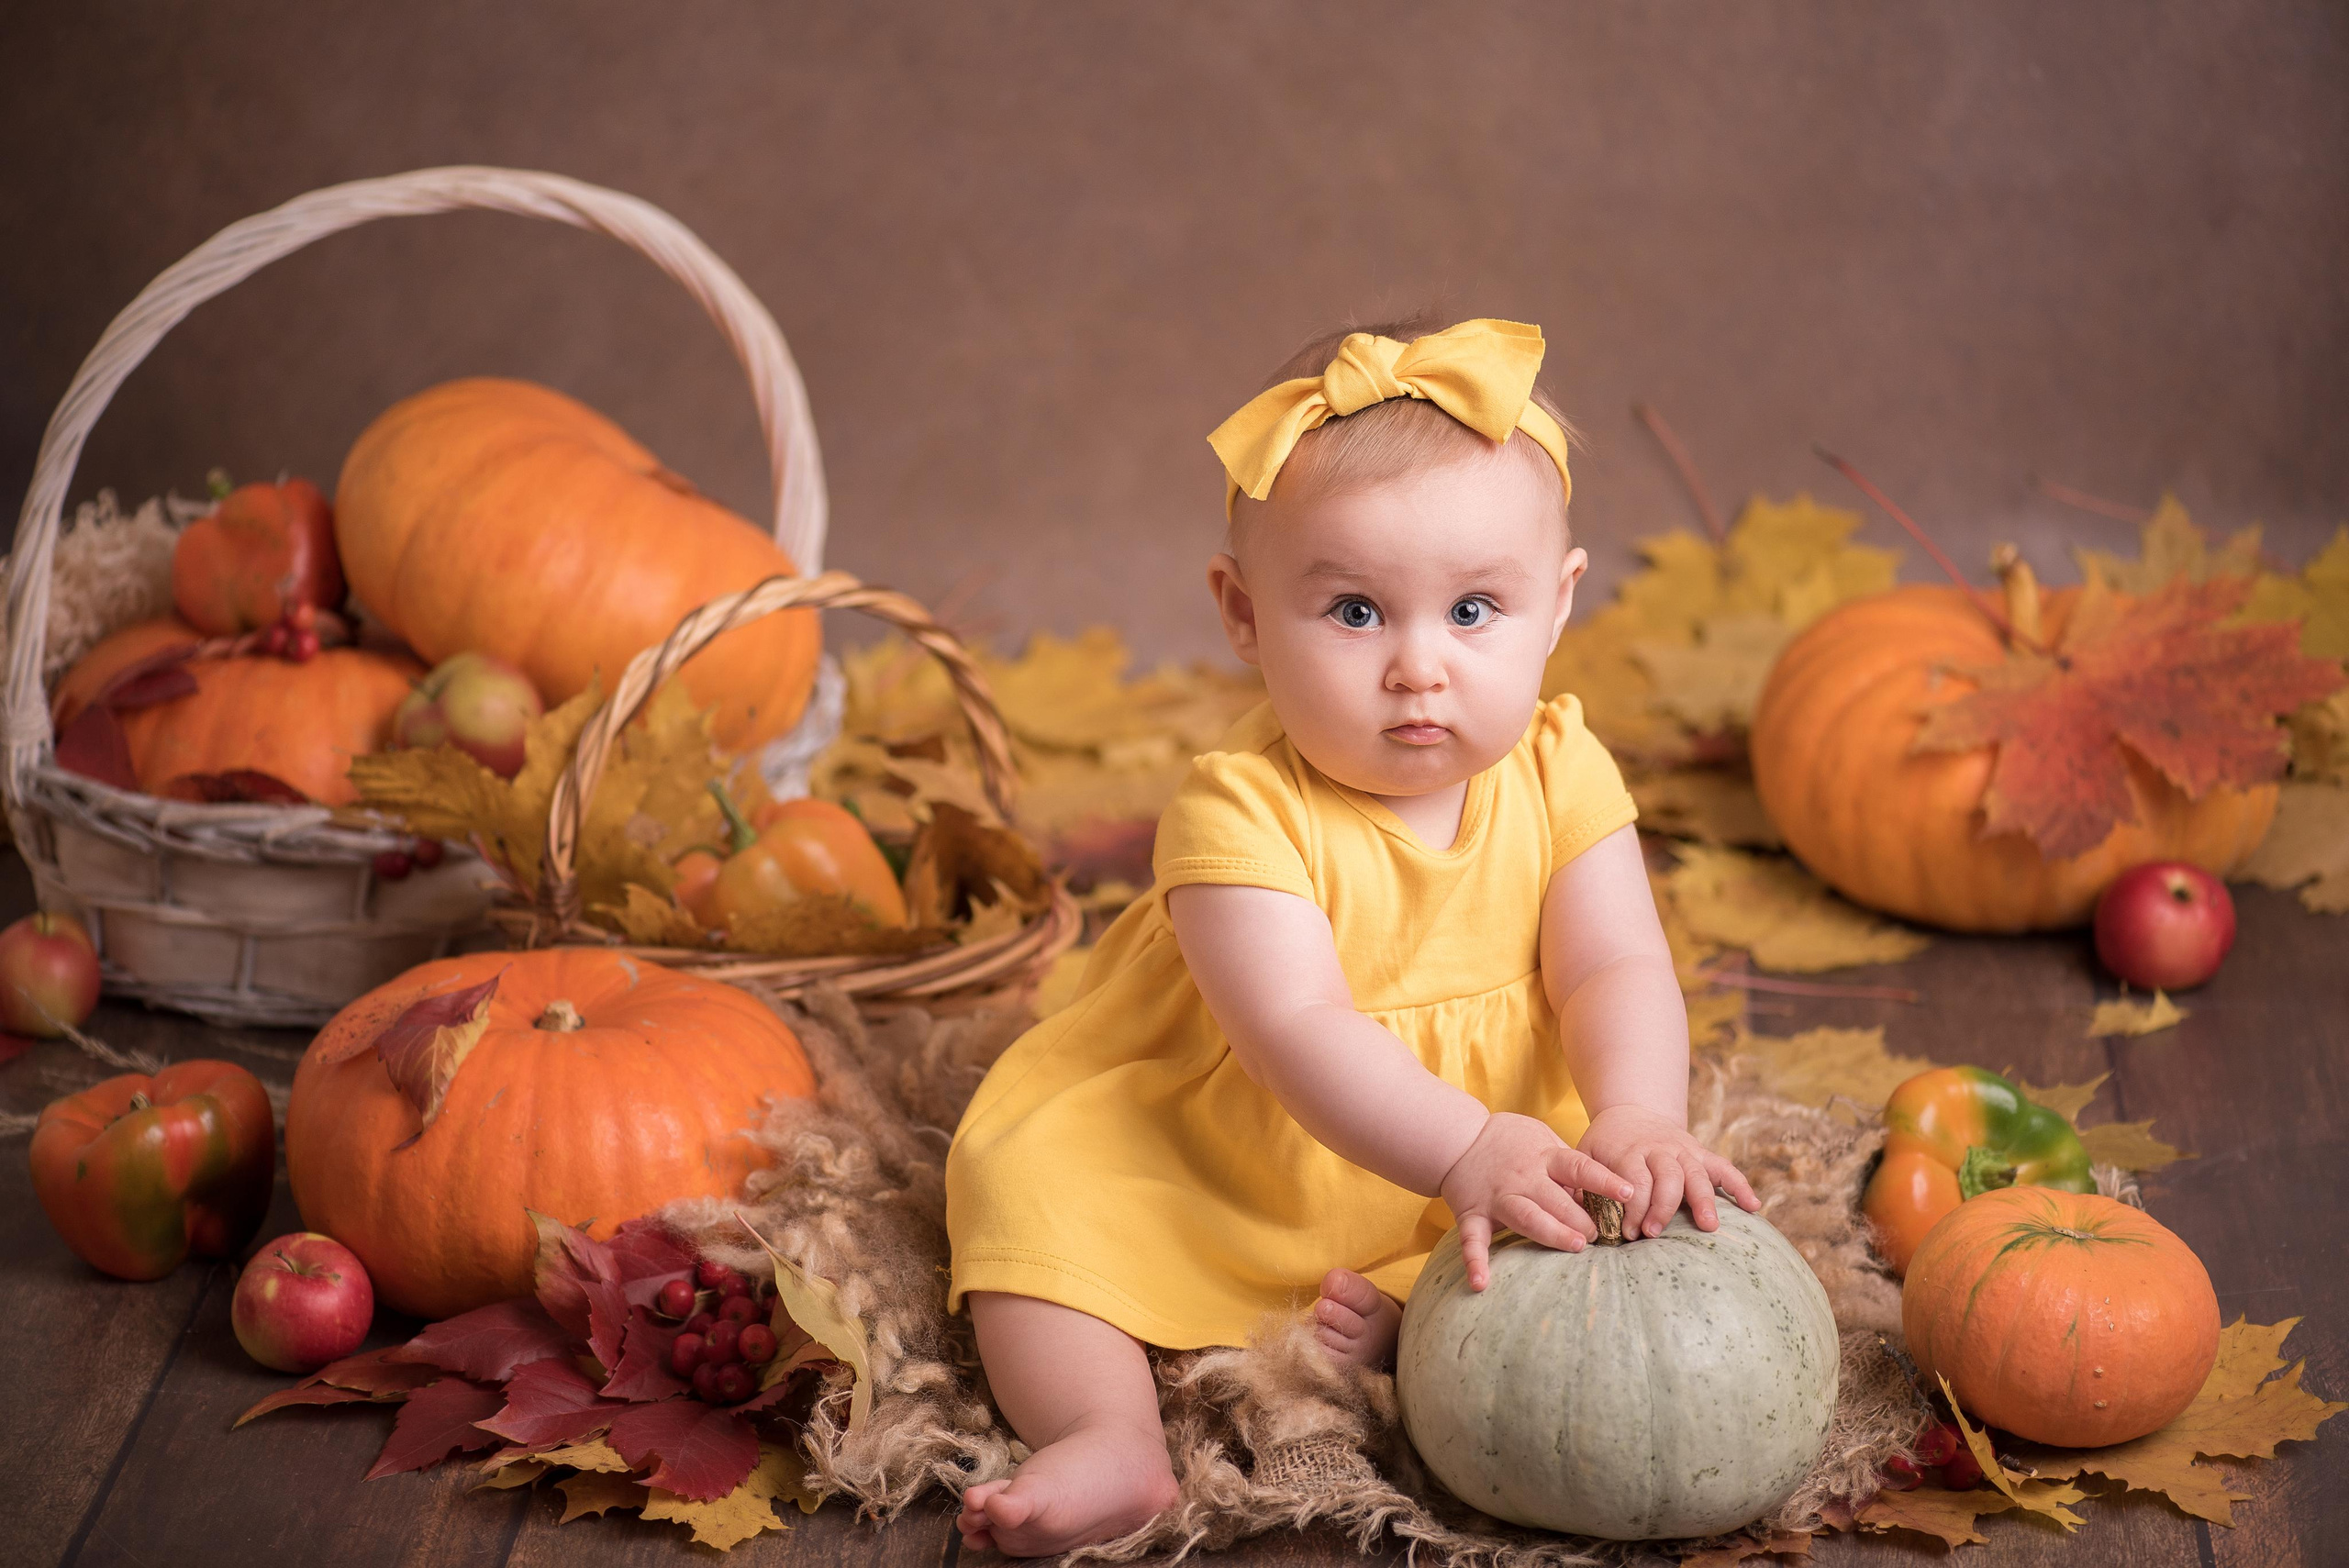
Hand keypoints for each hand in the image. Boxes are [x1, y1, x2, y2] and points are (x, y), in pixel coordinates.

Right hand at [1438, 1112, 1635, 1290]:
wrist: (1457, 1136)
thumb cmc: (1508, 1139)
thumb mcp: (1542, 1138)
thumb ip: (1566, 1163)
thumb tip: (1600, 1191)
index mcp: (1543, 1158)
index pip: (1579, 1168)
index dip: (1605, 1181)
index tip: (1628, 1194)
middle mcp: (1522, 1178)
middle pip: (1557, 1199)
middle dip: (1582, 1219)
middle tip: (1601, 1236)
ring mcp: (1497, 1197)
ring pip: (1526, 1217)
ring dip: (1551, 1233)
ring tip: (1575, 1246)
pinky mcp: (1472, 1214)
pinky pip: (1473, 1240)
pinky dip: (1475, 1261)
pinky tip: (1481, 1282)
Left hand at [1578, 1104, 1759, 1238]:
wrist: (1629, 1112)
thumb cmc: (1604, 1144)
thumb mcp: (1585, 1155)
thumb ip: (1583, 1183)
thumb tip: (1577, 1219)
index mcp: (1628, 1151)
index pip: (1634, 1180)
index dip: (1633, 1207)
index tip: (1629, 1233)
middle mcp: (1658, 1149)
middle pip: (1667, 1176)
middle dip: (1663, 1206)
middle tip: (1656, 1234)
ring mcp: (1683, 1149)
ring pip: (1697, 1172)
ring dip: (1703, 1199)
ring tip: (1709, 1226)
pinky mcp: (1700, 1153)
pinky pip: (1724, 1167)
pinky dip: (1740, 1185)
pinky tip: (1753, 1207)